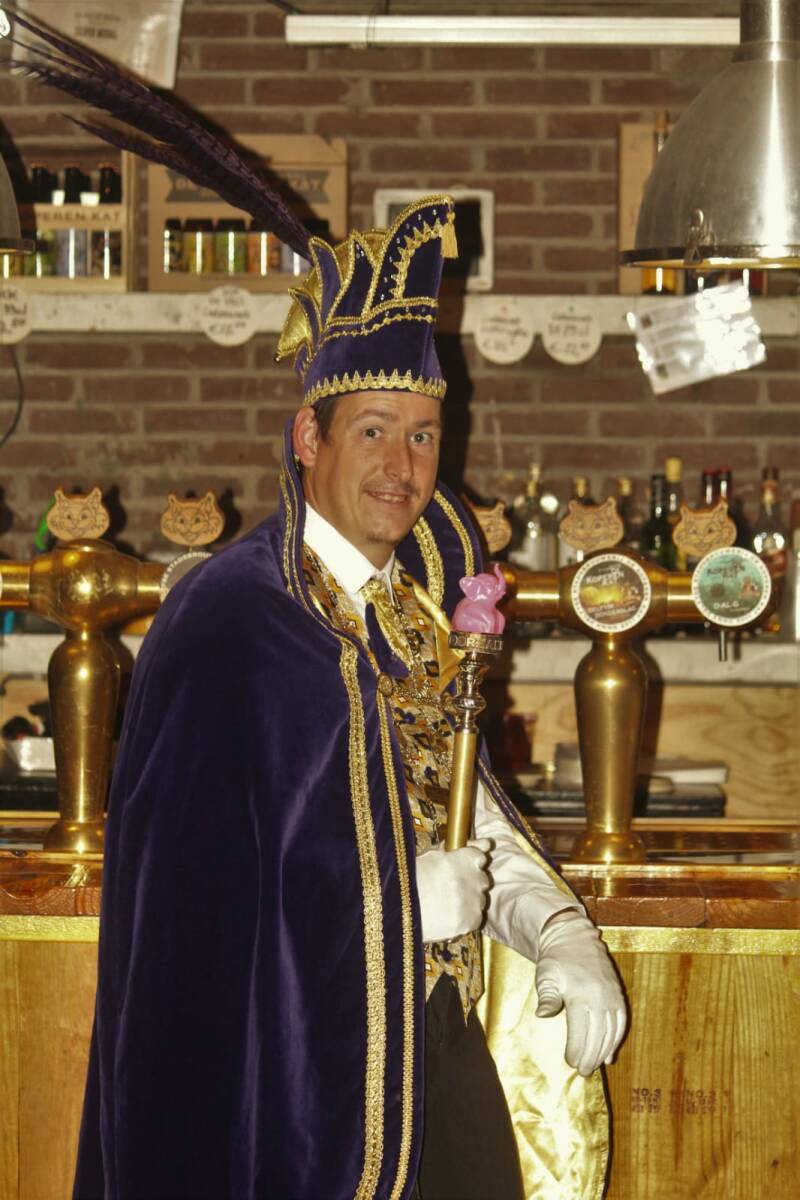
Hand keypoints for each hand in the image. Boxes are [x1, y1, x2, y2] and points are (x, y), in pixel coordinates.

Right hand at [415, 839, 490, 942]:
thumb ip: (458, 849)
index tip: (465, 866)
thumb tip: (484, 843)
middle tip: (452, 887)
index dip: (472, 862)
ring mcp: (474, 901)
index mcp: (465, 858)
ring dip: (469, 900)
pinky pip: (475, 918)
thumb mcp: (432, 856)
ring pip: (480, 899)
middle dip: (471, 881)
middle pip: (483, 879)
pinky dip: (465, 917)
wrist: (398, 909)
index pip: (480, 856)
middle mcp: (474, 878)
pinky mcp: (471, 921)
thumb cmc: (411, 878)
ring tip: (446, 903)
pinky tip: (447, 915)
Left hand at [534, 910, 626, 1075]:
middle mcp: (600, 997)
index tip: (570, 1063)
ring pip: (611, 1032)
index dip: (576, 1051)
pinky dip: (617, 1040)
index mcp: (580, 994)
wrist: (575, 937)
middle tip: (583, 1072)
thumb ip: (547, 997)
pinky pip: (621, 1022)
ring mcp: (612, 996)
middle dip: (590, 1057)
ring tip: (594, 1066)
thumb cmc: (556, 959)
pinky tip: (609, 1055)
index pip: (580, 1032)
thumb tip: (542, 1015)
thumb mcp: (546, 975)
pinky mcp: (618, 994)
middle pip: (597, 1036)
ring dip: (604, 1052)